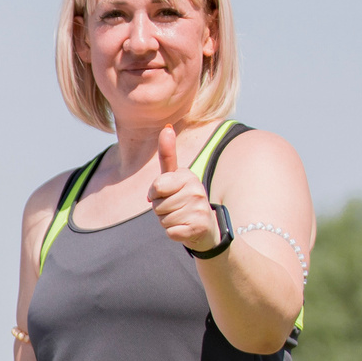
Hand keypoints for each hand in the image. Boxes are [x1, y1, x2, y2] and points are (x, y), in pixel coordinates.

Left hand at [150, 127, 221, 253]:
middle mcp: (196, 190)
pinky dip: (173, 233)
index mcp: (188, 175)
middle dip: (160, 209)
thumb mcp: (176, 177)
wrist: (206, 227)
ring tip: (181, 217)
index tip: (168, 193)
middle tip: (175, 208)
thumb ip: (168, 156)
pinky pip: (170, 231)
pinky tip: (184, 228)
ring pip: (163, 219)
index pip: (156, 186)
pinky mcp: (197, 227)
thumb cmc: (184, 200)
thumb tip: (166, 127)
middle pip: (157, 205)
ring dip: (167, 221)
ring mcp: (198, 208)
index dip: (155, 194)